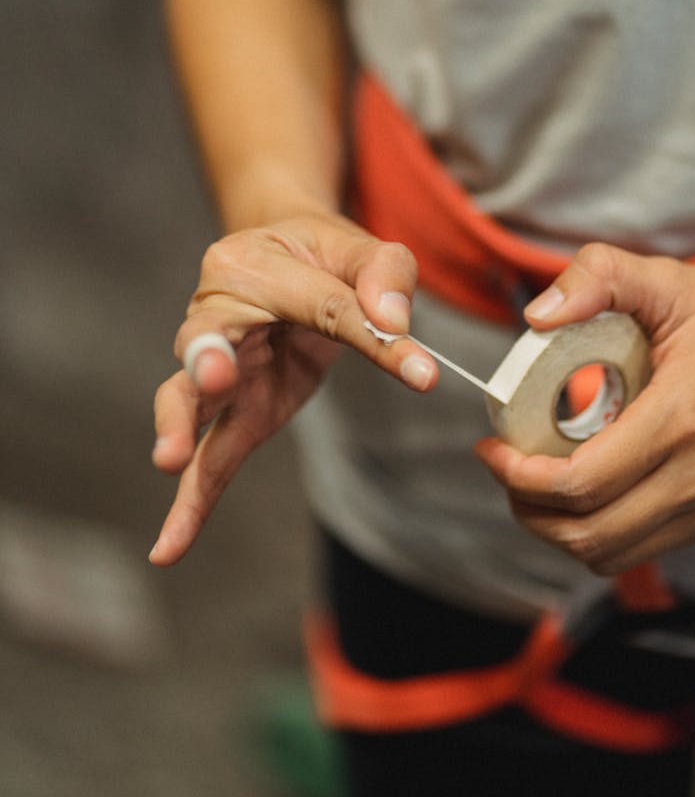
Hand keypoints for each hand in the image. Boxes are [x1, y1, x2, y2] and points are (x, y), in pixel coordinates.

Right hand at [150, 211, 436, 564]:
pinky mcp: (237, 411)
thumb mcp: (364, 248)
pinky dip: (190, 502)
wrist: (290, 255)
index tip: (423, 371)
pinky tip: (169, 548)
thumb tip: (393, 320)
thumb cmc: (325, 251)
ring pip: (190, 400)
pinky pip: (209, 457)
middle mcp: (217, 313)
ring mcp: (221, 368)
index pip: (316, 302)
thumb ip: (382, 274)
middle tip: (218, 381)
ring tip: (171, 459)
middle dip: (209, 364)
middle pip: (206, 342)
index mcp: (250, 264)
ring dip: (181, 427)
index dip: (371, 334)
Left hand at [475, 243, 694, 574]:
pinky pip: (645, 546)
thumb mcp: (668, 280)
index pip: (581, 483)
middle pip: (590, 533)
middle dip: (529, 508)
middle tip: (506, 468)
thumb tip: (538, 314)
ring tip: (536, 483)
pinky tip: (586, 488)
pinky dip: (601, 530)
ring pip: (614, 552)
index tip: (492, 448)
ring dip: (560, 527)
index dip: (520, 476)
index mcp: (682, 416)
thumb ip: (599, 277)